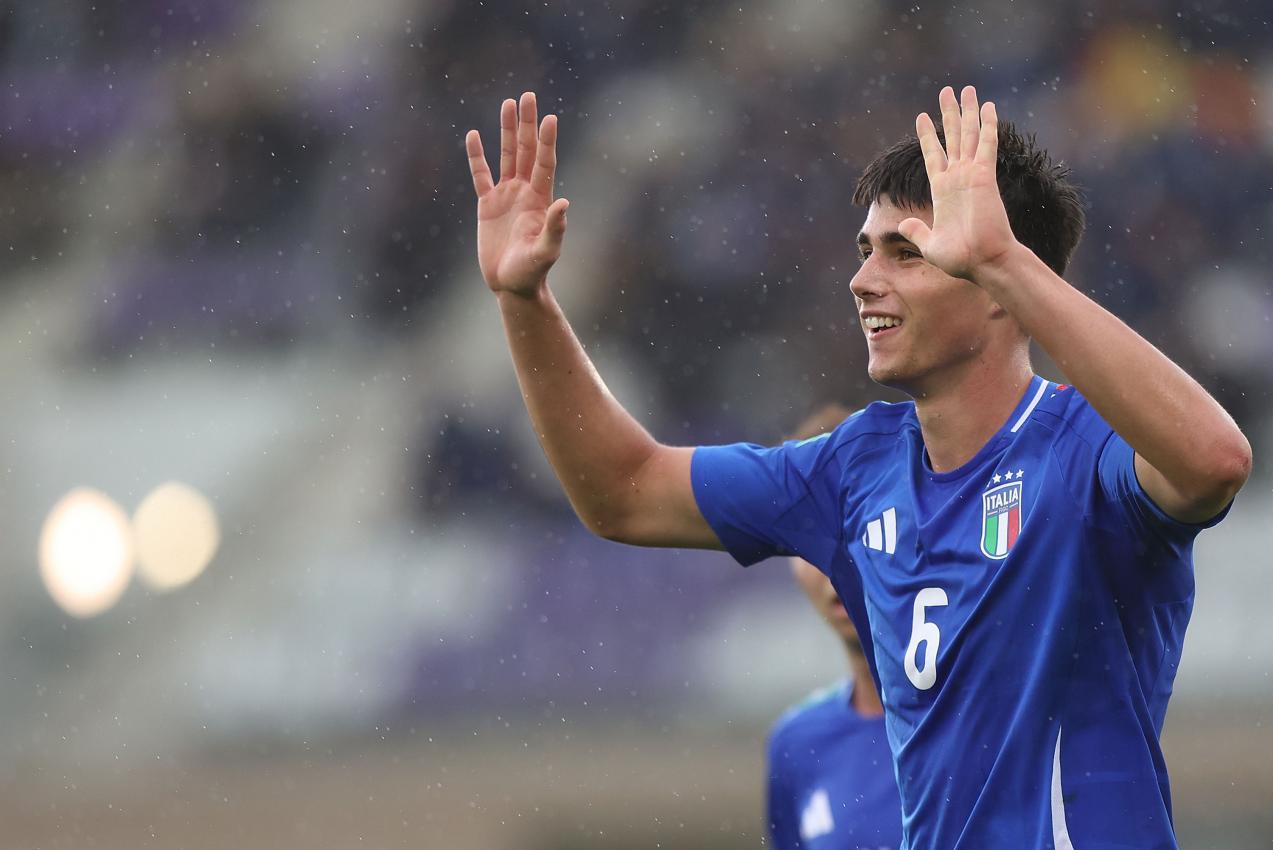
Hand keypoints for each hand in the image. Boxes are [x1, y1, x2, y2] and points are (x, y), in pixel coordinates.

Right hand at [466, 92, 569, 295]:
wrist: (511, 285)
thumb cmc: (532, 272)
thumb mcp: (545, 252)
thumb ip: (555, 228)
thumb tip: (563, 203)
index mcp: (541, 200)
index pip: (545, 163)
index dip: (547, 141)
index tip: (550, 117)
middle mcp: (525, 192)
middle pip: (528, 150)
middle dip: (528, 123)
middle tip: (528, 96)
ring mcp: (506, 196)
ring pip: (507, 156)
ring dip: (508, 131)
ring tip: (508, 103)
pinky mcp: (487, 205)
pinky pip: (481, 175)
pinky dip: (477, 156)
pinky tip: (475, 135)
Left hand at [898, 86, 1017, 281]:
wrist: (982, 262)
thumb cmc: (960, 258)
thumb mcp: (929, 244)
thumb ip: (916, 231)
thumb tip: (903, 224)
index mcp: (943, 191)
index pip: (933, 156)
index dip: (928, 136)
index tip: (921, 116)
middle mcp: (958, 178)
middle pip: (953, 138)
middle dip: (950, 114)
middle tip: (946, 90)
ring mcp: (972, 176)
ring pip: (969, 135)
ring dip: (967, 112)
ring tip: (965, 89)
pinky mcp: (985, 177)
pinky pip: (987, 146)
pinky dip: (988, 126)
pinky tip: (987, 107)